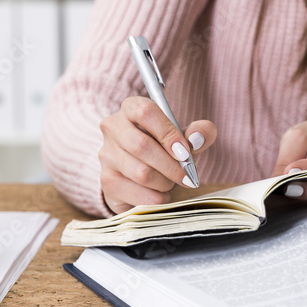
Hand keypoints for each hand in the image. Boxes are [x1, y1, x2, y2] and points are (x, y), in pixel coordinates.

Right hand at [98, 96, 217, 214]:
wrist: (144, 177)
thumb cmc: (167, 150)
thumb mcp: (187, 138)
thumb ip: (200, 133)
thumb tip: (197, 138)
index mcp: (132, 108)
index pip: (146, 113)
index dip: (168, 133)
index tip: (184, 152)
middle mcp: (113, 127)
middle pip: (141, 146)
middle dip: (171, 166)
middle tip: (186, 176)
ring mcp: (106, 154)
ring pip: (140, 172)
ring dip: (164, 183)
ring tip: (171, 183)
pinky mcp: (106, 180)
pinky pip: (136, 193)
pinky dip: (156, 198)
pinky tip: (160, 194)